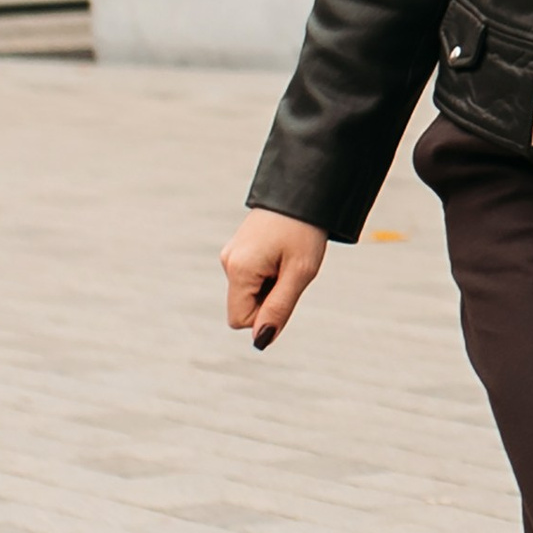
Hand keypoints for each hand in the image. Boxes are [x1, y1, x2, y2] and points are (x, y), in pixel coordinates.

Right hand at [222, 208, 327, 346]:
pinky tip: (280, 254)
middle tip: (289, 272)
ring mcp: (231, 255)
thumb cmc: (304, 232)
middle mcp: (228, 262)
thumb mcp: (300, 273)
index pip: (241, 319)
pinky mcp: (238, 249)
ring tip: (286, 259)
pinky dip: (267, 274)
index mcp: (239, 269)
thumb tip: (261, 340)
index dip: (266, 315)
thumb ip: (279, 308)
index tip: (286, 289)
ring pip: (248, 292)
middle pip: (244, 307)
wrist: (303, 191)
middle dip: (267, 300)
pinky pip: (250, 278)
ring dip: (269, 286)